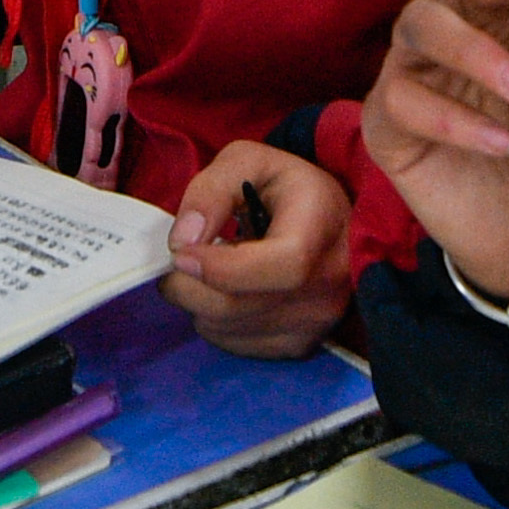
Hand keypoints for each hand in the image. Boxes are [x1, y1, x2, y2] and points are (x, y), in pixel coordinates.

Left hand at [161, 143, 352, 358]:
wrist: (329, 223)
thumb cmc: (284, 188)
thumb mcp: (247, 162)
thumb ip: (210, 191)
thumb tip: (183, 241)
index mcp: (322, 227)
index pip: (282, 266)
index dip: (221, 267)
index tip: (181, 252)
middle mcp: (328, 284)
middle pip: (239, 305)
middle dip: (189, 285)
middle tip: (179, 259)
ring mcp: (316, 322)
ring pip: (228, 328)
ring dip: (198, 302)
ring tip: (209, 270)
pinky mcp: (300, 346)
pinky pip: (235, 343)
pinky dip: (215, 321)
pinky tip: (227, 292)